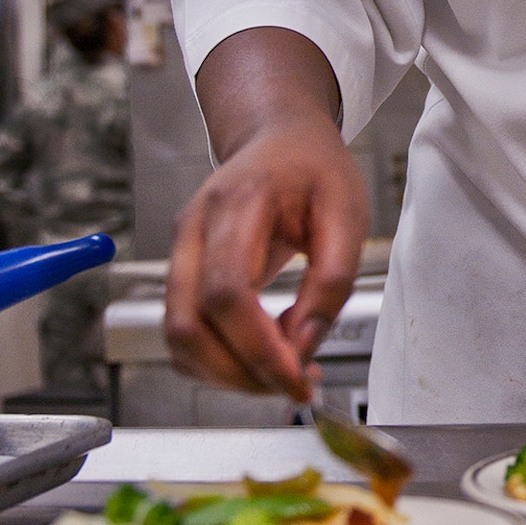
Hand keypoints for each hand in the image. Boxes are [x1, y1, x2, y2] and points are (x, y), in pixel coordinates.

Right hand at [165, 30, 369, 400]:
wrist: (278, 137)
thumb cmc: (313, 168)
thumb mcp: (347, 213)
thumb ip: (330, 281)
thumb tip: (302, 346)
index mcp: (237, 204)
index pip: (227, 293)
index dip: (257, 348)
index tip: (297, 378)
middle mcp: (194, 229)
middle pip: (189, 324)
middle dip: (240, 373)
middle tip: (294, 387)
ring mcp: (179, 251)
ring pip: (178, 337)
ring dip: (226, 374)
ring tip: (282, 374)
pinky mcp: (181, 272)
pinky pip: (184, 332)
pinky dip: (217, 360)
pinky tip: (261, 357)